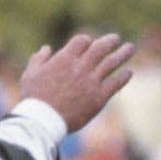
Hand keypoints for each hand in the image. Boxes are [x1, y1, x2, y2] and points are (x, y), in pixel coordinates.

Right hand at [19, 33, 133, 133]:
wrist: (42, 121)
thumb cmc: (34, 98)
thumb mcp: (29, 75)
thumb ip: (39, 60)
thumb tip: (46, 48)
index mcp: (64, 59)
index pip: (83, 41)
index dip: (88, 40)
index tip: (91, 43)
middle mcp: (81, 67)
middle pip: (101, 47)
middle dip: (110, 41)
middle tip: (116, 38)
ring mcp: (91, 82)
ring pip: (112, 62)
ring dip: (123, 53)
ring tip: (130, 48)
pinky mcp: (99, 97)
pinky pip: (116, 83)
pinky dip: (123, 76)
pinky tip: (128, 72)